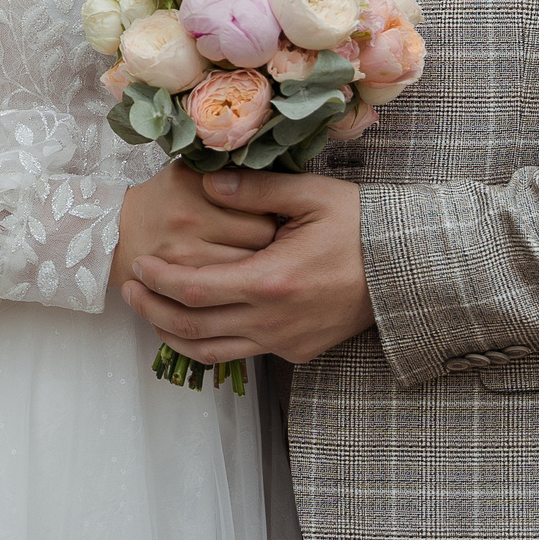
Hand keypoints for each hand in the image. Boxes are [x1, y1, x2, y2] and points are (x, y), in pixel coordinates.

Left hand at [121, 170, 374, 364]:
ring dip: (175, 334)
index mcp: (272, 282)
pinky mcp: (297, 352)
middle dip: (154, 311)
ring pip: (213, 353)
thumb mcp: (311, 195)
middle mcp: (274, 322)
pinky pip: (243, 355)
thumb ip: (255, 191)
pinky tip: (200, 322)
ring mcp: (286, 343)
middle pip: (194, 328)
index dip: (160, 282)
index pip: (196, 290)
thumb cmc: (362, 226)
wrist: (410, 271)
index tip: (139, 266)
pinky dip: (211, 343)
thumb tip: (207, 184)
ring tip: (153, 313)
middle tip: (129, 292)